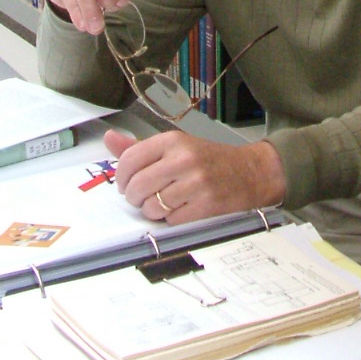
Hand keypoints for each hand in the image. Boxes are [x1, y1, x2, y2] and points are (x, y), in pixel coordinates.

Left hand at [105, 127, 285, 223]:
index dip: (121, 177)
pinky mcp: (206, 206)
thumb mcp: (176, 146)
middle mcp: (184, 159)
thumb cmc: (209, 160)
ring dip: (153, 211)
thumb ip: (139, 146)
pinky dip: (172, 220)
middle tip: (145, 196)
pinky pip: (171, 221)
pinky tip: (181, 209)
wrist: (251, 172)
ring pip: (151, 207)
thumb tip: (109, 138)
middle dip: (135, 197)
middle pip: (137, 187)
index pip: (129, 160)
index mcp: (173, 141)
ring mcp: (196, 183)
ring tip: (165, 203)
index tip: (126, 183)